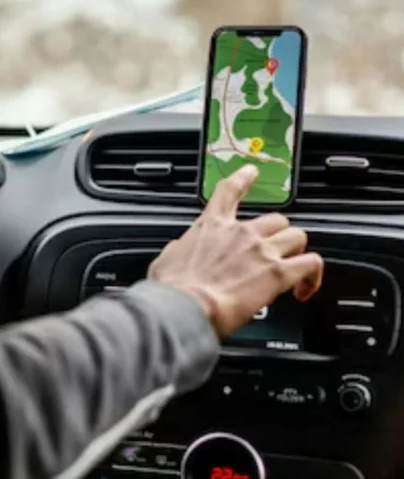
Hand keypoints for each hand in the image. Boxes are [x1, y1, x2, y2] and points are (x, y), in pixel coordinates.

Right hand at [148, 165, 323, 336]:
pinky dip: (313, 277)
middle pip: (276, 220)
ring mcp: (262, 251)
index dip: (244, 179)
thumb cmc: (172, 289)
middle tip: (272, 254)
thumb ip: (178, 250)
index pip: (230, 191)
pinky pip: (312, 264)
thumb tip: (178, 251)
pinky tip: (304, 290)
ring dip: (297, 252)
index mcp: (211, 226)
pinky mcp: (279, 273)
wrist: (184, 307)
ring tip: (292, 270)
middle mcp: (241, 233)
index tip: (252, 172)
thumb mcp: (166, 260)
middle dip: (278, 236)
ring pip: (298, 237)